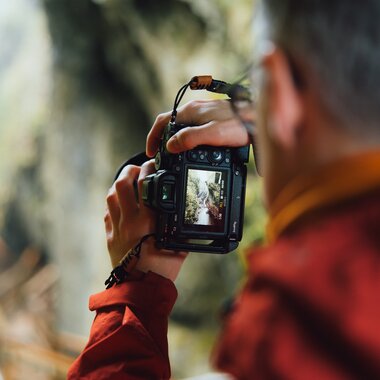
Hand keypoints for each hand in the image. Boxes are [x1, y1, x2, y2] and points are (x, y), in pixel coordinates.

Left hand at [104, 160, 186, 280]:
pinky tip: (120, 205)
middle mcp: (130, 220)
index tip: (153, 165)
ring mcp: (117, 228)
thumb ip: (179, 228)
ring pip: (111, 197)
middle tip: (137, 170)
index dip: (148, 169)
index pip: (145, 184)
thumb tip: (184, 217)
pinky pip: (107, 214)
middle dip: (129, 171)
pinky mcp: (109, 237)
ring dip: (119, 186)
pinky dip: (112, 205)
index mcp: (148, 219)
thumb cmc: (162, 270)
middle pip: (122, 184)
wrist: (141, 290)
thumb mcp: (178, 245)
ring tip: (127, 184)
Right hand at [146, 99, 253, 156]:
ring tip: (174, 155)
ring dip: (174, 139)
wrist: (259, 117)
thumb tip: (170, 146)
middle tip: (161, 157)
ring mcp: (204, 112)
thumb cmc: (239, 125)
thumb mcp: (213, 134)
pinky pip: (193, 128)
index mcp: (190, 112)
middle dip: (162, 139)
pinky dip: (187, 138)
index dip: (153, 137)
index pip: (162, 121)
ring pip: (182, 126)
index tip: (151, 153)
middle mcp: (195, 109)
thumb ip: (190, 138)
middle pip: (170, 124)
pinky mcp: (213, 117)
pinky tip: (193, 148)